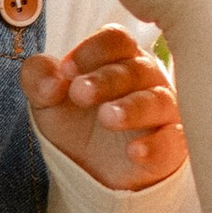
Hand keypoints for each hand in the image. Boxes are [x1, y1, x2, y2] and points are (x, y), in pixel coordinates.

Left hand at [25, 27, 187, 192]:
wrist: (92, 172)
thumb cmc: (76, 122)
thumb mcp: (46, 100)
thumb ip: (38, 78)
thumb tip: (51, 79)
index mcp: (118, 58)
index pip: (115, 40)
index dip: (91, 50)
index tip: (66, 70)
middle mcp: (146, 78)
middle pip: (134, 68)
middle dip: (106, 79)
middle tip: (79, 93)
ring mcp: (163, 110)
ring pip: (157, 101)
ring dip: (132, 108)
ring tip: (107, 117)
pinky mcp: (172, 145)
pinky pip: (172, 141)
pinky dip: (156, 146)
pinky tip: (134, 151)